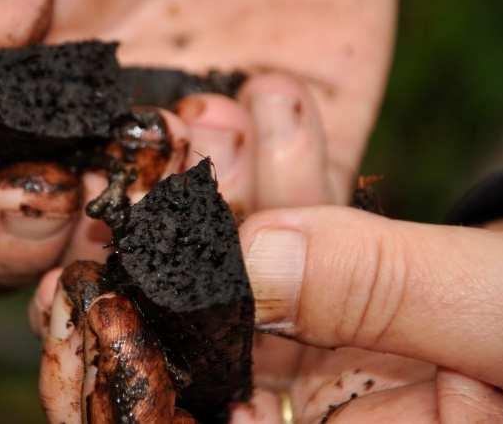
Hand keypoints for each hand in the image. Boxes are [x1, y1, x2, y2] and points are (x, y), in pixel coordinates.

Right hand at [0, 0, 401, 292]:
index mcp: (33, 126)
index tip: (41, 191)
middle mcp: (120, 166)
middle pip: (95, 274)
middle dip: (112, 260)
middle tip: (134, 196)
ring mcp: (213, 169)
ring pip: (206, 266)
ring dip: (207, 216)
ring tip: (212, 109)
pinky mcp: (300, 150)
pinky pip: (305, 216)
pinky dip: (294, 179)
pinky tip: (276, 86)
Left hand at [36, 143, 502, 421]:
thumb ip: (390, 293)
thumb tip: (255, 256)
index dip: (162, 378)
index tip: (112, 299)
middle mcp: (347, 410)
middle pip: (231, 347)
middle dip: (191, 258)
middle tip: (140, 191)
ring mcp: (353, 347)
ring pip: (269, 273)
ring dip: (243, 191)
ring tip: (214, 119)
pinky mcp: (368, 283)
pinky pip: (318, 230)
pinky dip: (301, 172)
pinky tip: (276, 108)